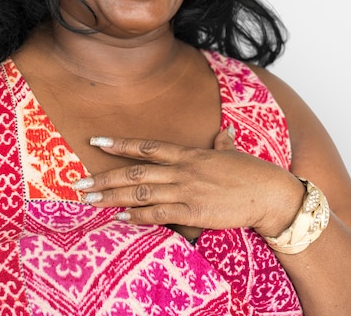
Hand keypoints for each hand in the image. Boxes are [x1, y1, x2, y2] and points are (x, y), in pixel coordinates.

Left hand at [71, 128, 301, 235]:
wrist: (271, 194)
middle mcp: (182, 170)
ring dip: (112, 197)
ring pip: (141, 191)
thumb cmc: (252, 173)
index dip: (119, 144)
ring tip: (89, 200)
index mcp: (188, 154)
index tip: (95, 142)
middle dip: (104, 177)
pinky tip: (120, 218)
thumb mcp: (233, 154)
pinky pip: (159, 214)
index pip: (146, 146)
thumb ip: (222, 144)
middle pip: (135, 171)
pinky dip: (138, 216)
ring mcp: (186, 190)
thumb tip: (224, 132)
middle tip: (79, 183)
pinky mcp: (194, 212)